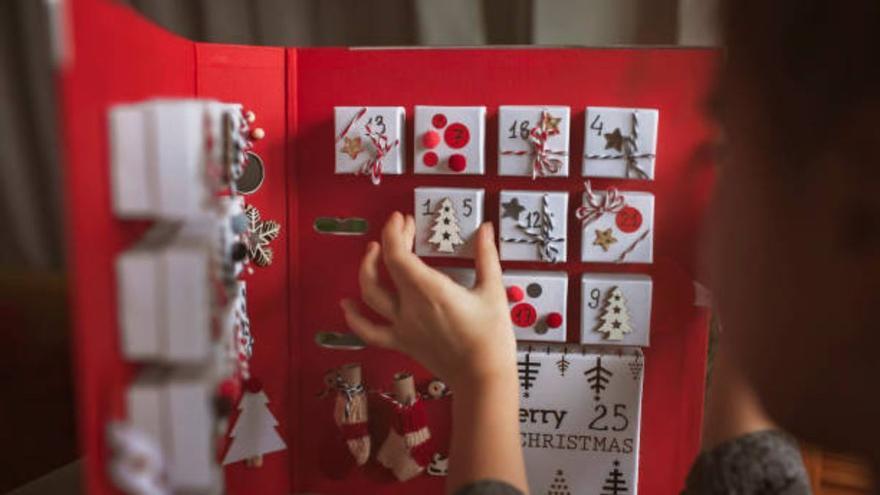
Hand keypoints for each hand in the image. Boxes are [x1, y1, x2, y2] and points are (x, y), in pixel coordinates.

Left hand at [340, 212, 514, 388]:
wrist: (484, 377)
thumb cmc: (491, 339)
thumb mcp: (493, 290)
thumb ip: (486, 255)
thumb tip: (485, 230)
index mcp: (430, 290)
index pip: (398, 254)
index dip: (394, 232)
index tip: (401, 220)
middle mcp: (410, 306)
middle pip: (384, 267)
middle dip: (387, 242)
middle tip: (399, 230)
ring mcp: (403, 325)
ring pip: (370, 295)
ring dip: (366, 270)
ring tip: (372, 252)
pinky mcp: (402, 342)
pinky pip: (369, 331)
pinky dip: (354, 318)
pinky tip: (346, 306)